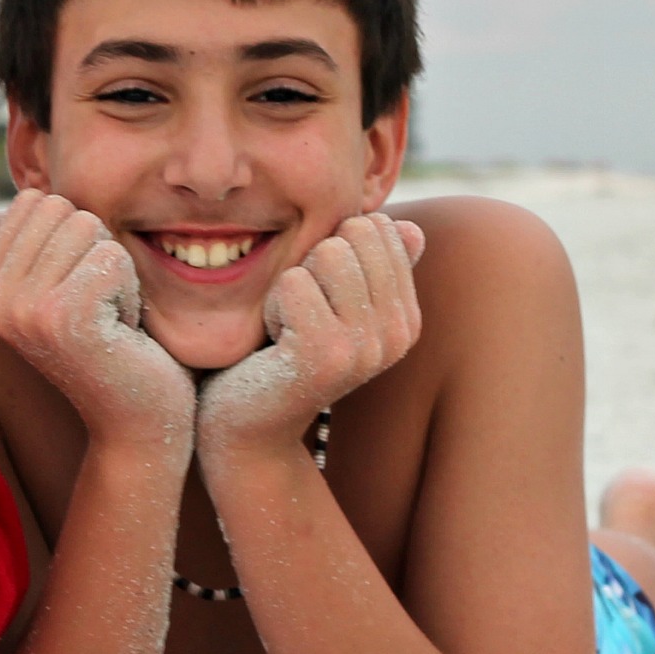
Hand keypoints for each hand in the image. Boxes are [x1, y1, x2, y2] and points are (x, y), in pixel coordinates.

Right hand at [0, 190, 194, 461]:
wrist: (140, 422)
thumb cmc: (118, 344)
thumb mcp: (68, 284)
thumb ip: (47, 238)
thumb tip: (39, 164)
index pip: (36, 201)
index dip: (77, 237)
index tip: (83, 292)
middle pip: (63, 208)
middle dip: (98, 249)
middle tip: (100, 308)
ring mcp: (23, 310)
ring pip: (88, 226)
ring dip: (117, 270)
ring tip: (110, 318)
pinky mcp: (62, 317)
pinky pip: (111, 256)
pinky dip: (131, 289)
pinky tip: (123, 331)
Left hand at [197, 214, 425, 463]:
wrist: (246, 426)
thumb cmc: (279, 355)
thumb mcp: (329, 304)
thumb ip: (368, 268)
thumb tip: (407, 228)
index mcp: (406, 317)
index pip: (378, 227)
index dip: (330, 250)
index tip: (318, 301)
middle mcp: (399, 333)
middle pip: (355, 233)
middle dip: (311, 262)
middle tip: (298, 314)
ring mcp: (367, 346)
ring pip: (328, 252)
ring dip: (290, 284)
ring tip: (287, 328)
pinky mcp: (327, 355)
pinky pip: (294, 282)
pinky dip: (271, 304)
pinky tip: (273, 344)